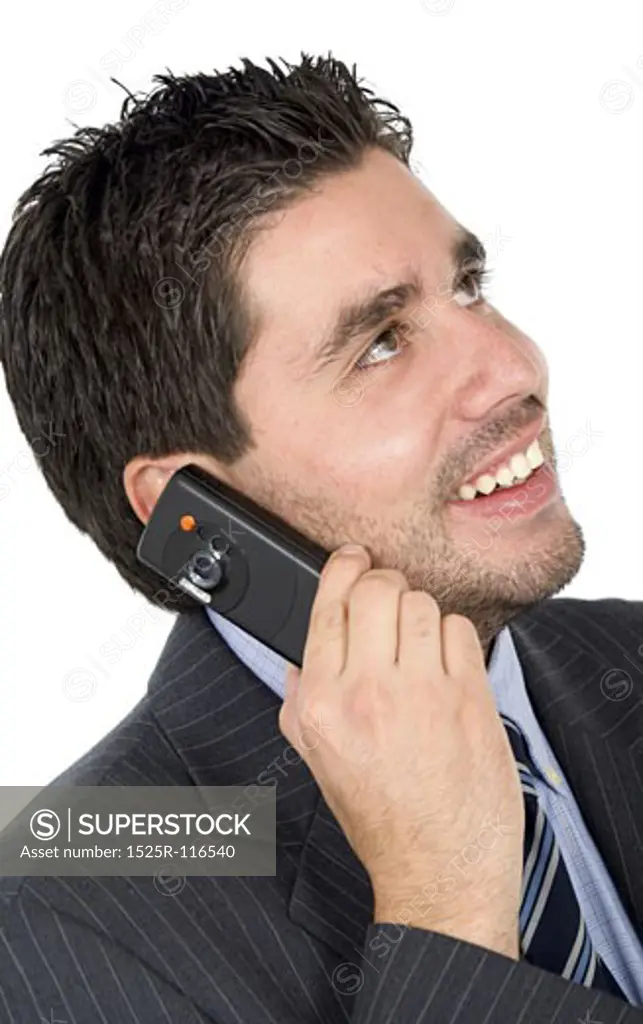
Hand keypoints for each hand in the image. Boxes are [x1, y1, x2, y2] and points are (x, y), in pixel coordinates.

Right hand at [279, 544, 523, 958]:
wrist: (440, 867)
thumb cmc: (381, 818)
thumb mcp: (318, 762)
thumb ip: (301, 702)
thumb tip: (298, 658)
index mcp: (322, 705)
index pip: (328, 604)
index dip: (342, 567)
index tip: (352, 558)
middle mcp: (368, 692)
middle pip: (376, 589)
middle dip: (382, 584)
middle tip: (388, 602)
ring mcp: (423, 692)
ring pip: (421, 604)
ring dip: (420, 616)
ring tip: (419, 650)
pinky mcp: (469, 697)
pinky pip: (460, 630)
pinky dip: (454, 639)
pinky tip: (446, 669)